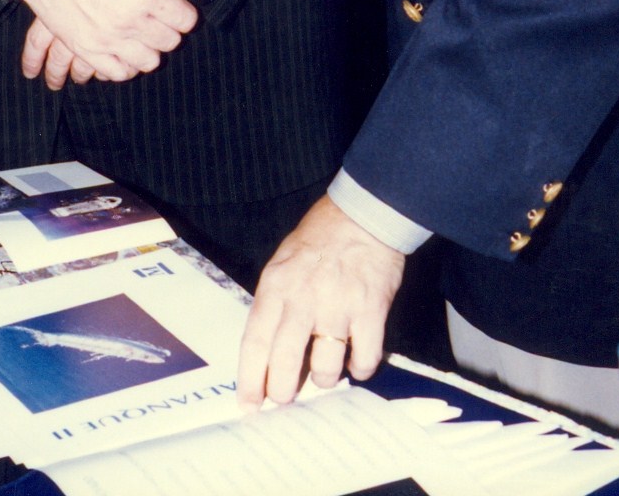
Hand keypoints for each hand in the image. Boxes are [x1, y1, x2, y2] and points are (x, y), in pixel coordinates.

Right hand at [17, 0, 213, 85]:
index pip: (185, 20)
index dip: (183, 13)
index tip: (173, 7)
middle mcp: (131, 21)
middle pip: (169, 43)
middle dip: (168, 31)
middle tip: (156, 18)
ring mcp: (108, 40)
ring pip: (147, 62)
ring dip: (148, 50)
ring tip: (139, 34)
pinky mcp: (86, 50)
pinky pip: (118, 73)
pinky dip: (125, 66)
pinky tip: (122, 51)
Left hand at [237, 196, 404, 407]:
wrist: (363, 215)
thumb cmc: (320, 240)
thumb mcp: (283, 262)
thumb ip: (276, 302)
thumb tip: (269, 351)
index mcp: (276, 285)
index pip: (255, 340)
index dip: (249, 377)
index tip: (248, 403)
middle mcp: (303, 297)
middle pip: (284, 360)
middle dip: (281, 391)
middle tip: (284, 400)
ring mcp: (338, 305)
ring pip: (325, 367)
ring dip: (323, 378)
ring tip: (324, 372)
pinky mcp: (370, 310)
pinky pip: (363, 359)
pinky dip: (360, 369)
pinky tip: (356, 361)